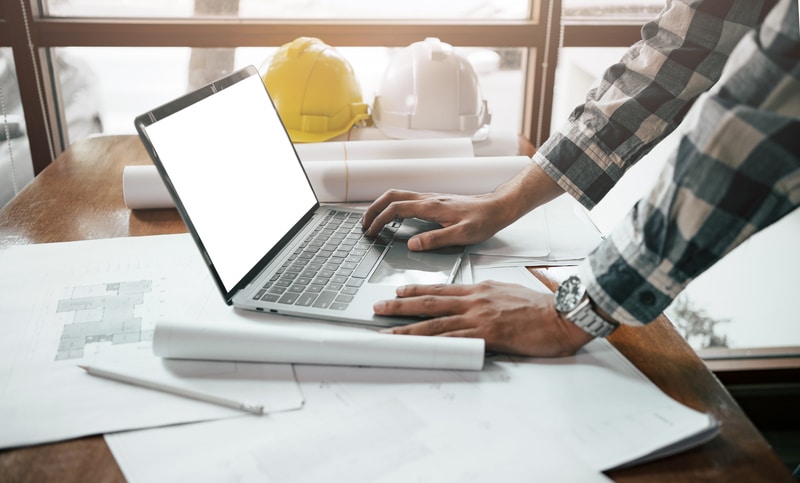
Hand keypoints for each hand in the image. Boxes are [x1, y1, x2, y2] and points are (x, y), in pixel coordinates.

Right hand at [361, 190, 511, 250]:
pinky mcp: (434, 202)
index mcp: (431, 207)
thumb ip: (435, 239)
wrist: (497, 208)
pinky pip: (407, 200)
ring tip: (373, 221)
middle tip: (363, 224)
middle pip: (391, 196)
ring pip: (398, 195)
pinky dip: (393, 206)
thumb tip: (412, 244)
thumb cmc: (483, 221)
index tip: (371, 232)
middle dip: (373, 209)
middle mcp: (428, 199)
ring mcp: (430, 199)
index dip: (379, 220)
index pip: (396, 209)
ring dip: (381, 206)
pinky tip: (394, 218)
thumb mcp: (462, 235)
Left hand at [374, 281, 594, 356]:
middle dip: (400, 304)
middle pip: (429, 302)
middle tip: (378, 307)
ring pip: (434, 322)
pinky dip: (431, 344)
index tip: (398, 290)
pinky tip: (417, 347)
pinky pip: (452, 341)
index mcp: (479, 290)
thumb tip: (472, 301)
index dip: (416, 290)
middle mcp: (473, 301)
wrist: (561, 316)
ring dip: (407, 326)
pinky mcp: (485, 335)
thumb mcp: (508, 292)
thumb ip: (486, 296)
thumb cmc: (539, 307)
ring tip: (386, 330)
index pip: (441, 289)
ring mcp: (478, 318)